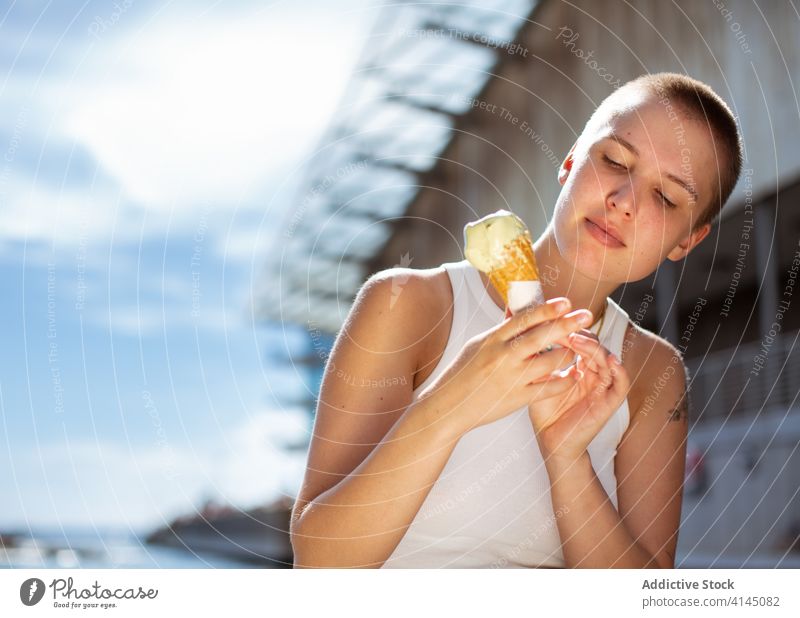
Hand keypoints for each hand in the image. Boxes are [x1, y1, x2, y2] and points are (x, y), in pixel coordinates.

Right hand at [418, 297, 592, 434]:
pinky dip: (564, 381)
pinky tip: (572, 376)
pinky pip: (548, 388)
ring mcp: (510, 378)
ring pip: (550, 361)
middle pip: (541, 336)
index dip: (547, 309)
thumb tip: (518, 313)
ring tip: (576, 351)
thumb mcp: (477, 346)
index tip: (566, 302)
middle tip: (586, 315)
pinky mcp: (517, 398)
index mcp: (492, 340)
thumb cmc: (461, 374)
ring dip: (568, 354)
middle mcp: (502, 356)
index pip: (523, 319)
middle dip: (567, 324)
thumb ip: (500, 333)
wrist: (447, 407)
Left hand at [527, 332, 630, 463]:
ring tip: (577, 340)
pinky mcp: (611, 402)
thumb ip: (535, 355)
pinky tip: (610, 361)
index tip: (551, 322)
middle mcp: (594, 372)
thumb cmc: (543, 409)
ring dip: (594, 348)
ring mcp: (603, 386)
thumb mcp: (537, 378)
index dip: (568, 328)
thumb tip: (516, 324)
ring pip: (607, 358)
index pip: (580, 338)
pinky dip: (619, 370)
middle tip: (564, 328)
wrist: (550, 441)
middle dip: (580, 334)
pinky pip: (621, 383)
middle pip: (594, 344)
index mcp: (579, 364)